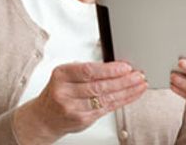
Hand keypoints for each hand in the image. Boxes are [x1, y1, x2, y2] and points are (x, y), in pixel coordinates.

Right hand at [14, 61, 146, 143]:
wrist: (44, 117)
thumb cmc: (58, 92)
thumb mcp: (65, 75)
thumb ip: (86, 70)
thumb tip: (115, 64)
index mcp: (61, 75)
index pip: (89, 71)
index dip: (110, 69)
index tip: (125, 66)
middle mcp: (65, 92)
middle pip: (99, 86)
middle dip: (123, 80)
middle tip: (138, 74)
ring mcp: (73, 108)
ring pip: (105, 98)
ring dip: (127, 91)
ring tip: (140, 84)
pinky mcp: (82, 120)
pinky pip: (107, 109)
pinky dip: (122, 100)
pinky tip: (132, 95)